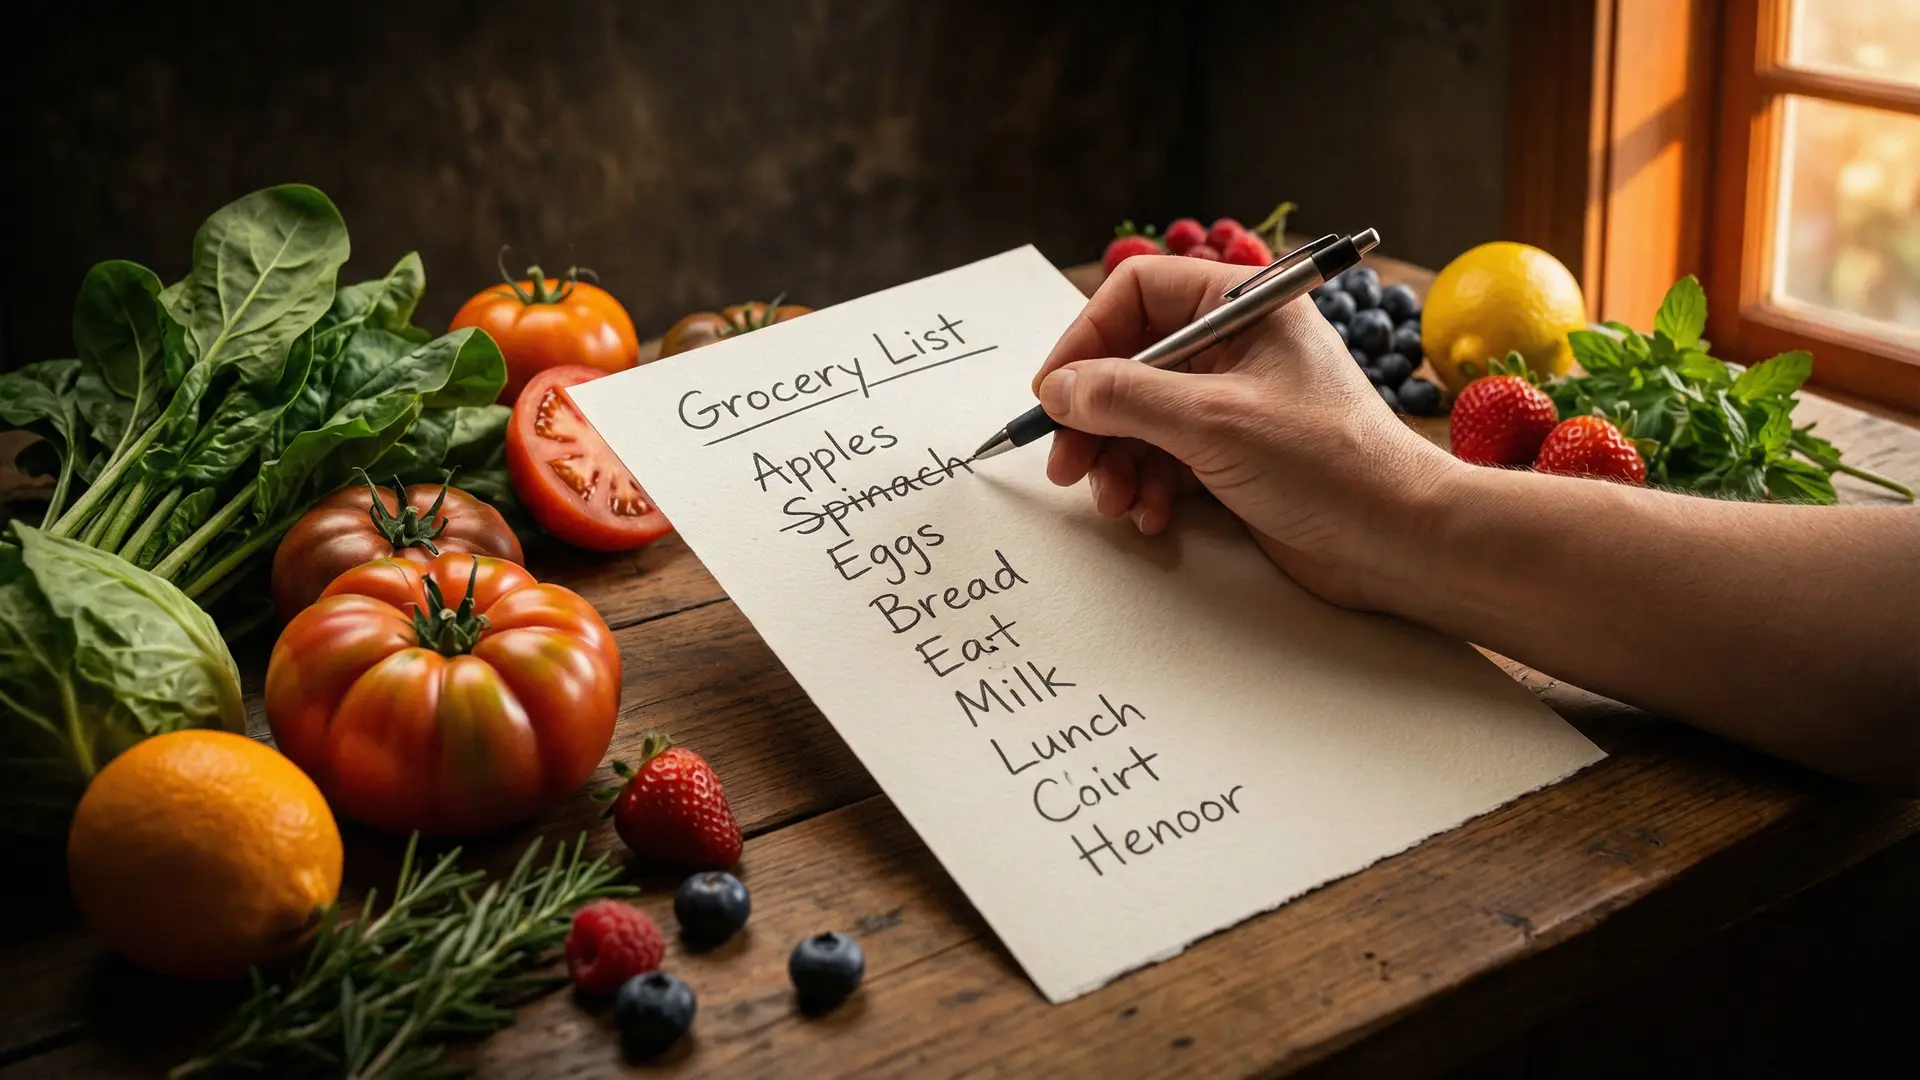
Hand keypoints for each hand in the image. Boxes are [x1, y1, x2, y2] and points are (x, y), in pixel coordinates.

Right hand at [1032, 255, 1459, 610]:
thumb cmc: (1330, 463)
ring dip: (1115, 461)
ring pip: (1141, 418)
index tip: (1054, 390)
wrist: (1398, 539)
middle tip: (1065, 462)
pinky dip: (1146, 486)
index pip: (1138, 293)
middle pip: (1130, 362)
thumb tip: (1060, 389)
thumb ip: (1126, 397)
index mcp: (1244, 307)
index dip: (1087, 338)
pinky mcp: (1234, 455)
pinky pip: (1164, 459)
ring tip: (1113, 501)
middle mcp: (1236, 347)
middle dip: (1094, 416)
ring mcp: (1234, 402)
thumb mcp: (1213, 420)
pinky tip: (1149, 515)